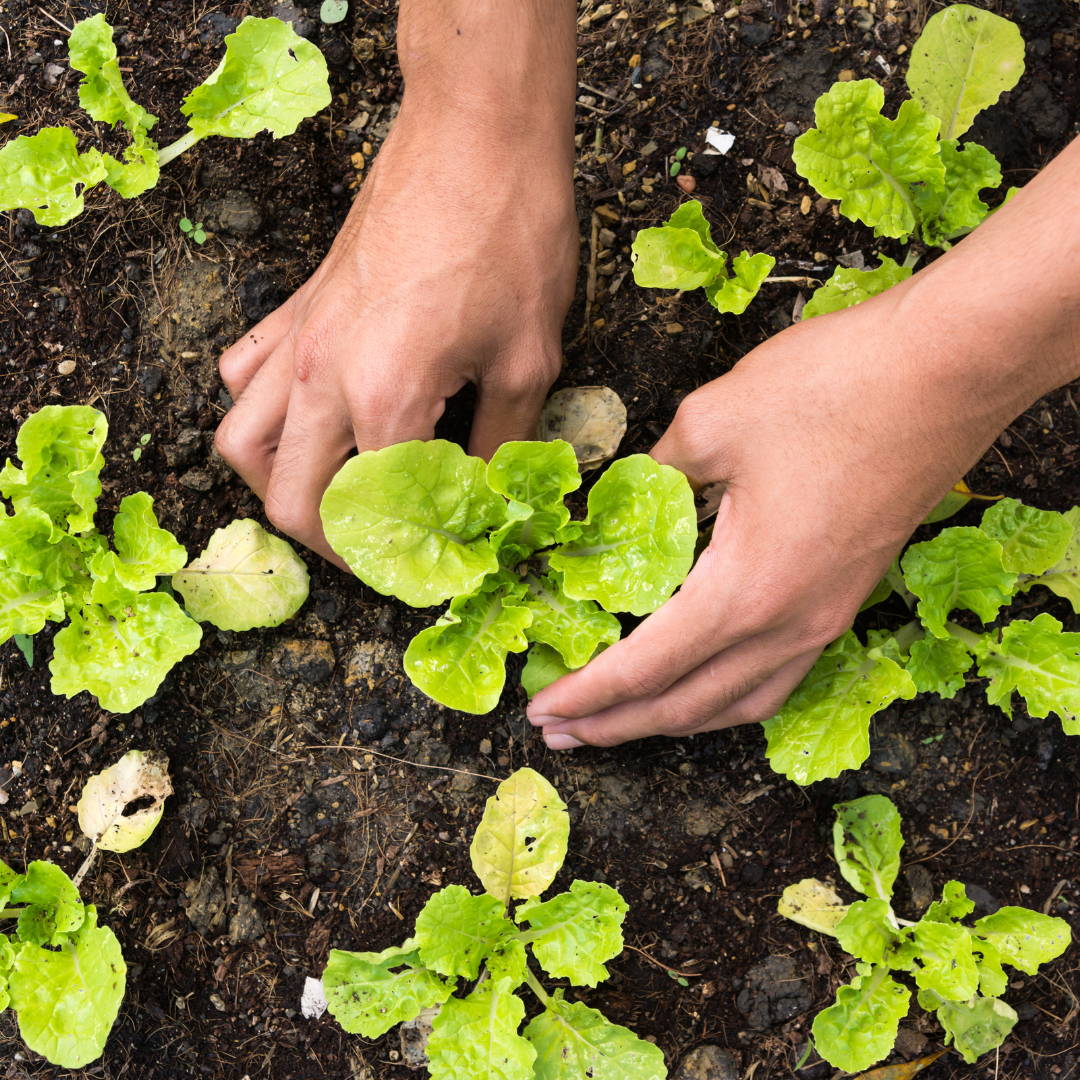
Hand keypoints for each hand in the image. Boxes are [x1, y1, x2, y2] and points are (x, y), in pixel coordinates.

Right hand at [214, 99, 577, 562]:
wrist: (474, 135)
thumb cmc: (511, 237)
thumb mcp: (528, 359)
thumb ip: (501, 444)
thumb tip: (488, 499)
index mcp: (385, 399)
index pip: (372, 514)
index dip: (403, 558)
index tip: (432, 569)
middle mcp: (323, 377)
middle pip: (288, 498)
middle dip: (331, 545)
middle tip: (379, 552)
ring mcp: (300, 339)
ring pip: (241, 442)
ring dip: (278, 485)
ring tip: (330, 497)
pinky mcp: (298, 305)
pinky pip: (246, 374)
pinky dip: (260, 412)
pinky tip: (306, 417)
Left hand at [526, 279, 1035, 748]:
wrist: (950, 369)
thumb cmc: (832, 389)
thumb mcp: (711, 421)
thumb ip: (653, 474)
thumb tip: (623, 496)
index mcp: (745, 591)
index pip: (645, 668)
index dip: (587, 695)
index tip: (541, 710)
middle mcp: (788, 625)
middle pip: (687, 705)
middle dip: (617, 724)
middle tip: (560, 731)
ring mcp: (827, 618)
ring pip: (738, 703)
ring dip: (673, 720)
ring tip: (622, 722)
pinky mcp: (848, 598)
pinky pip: (777, 677)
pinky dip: (725, 697)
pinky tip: (704, 683)